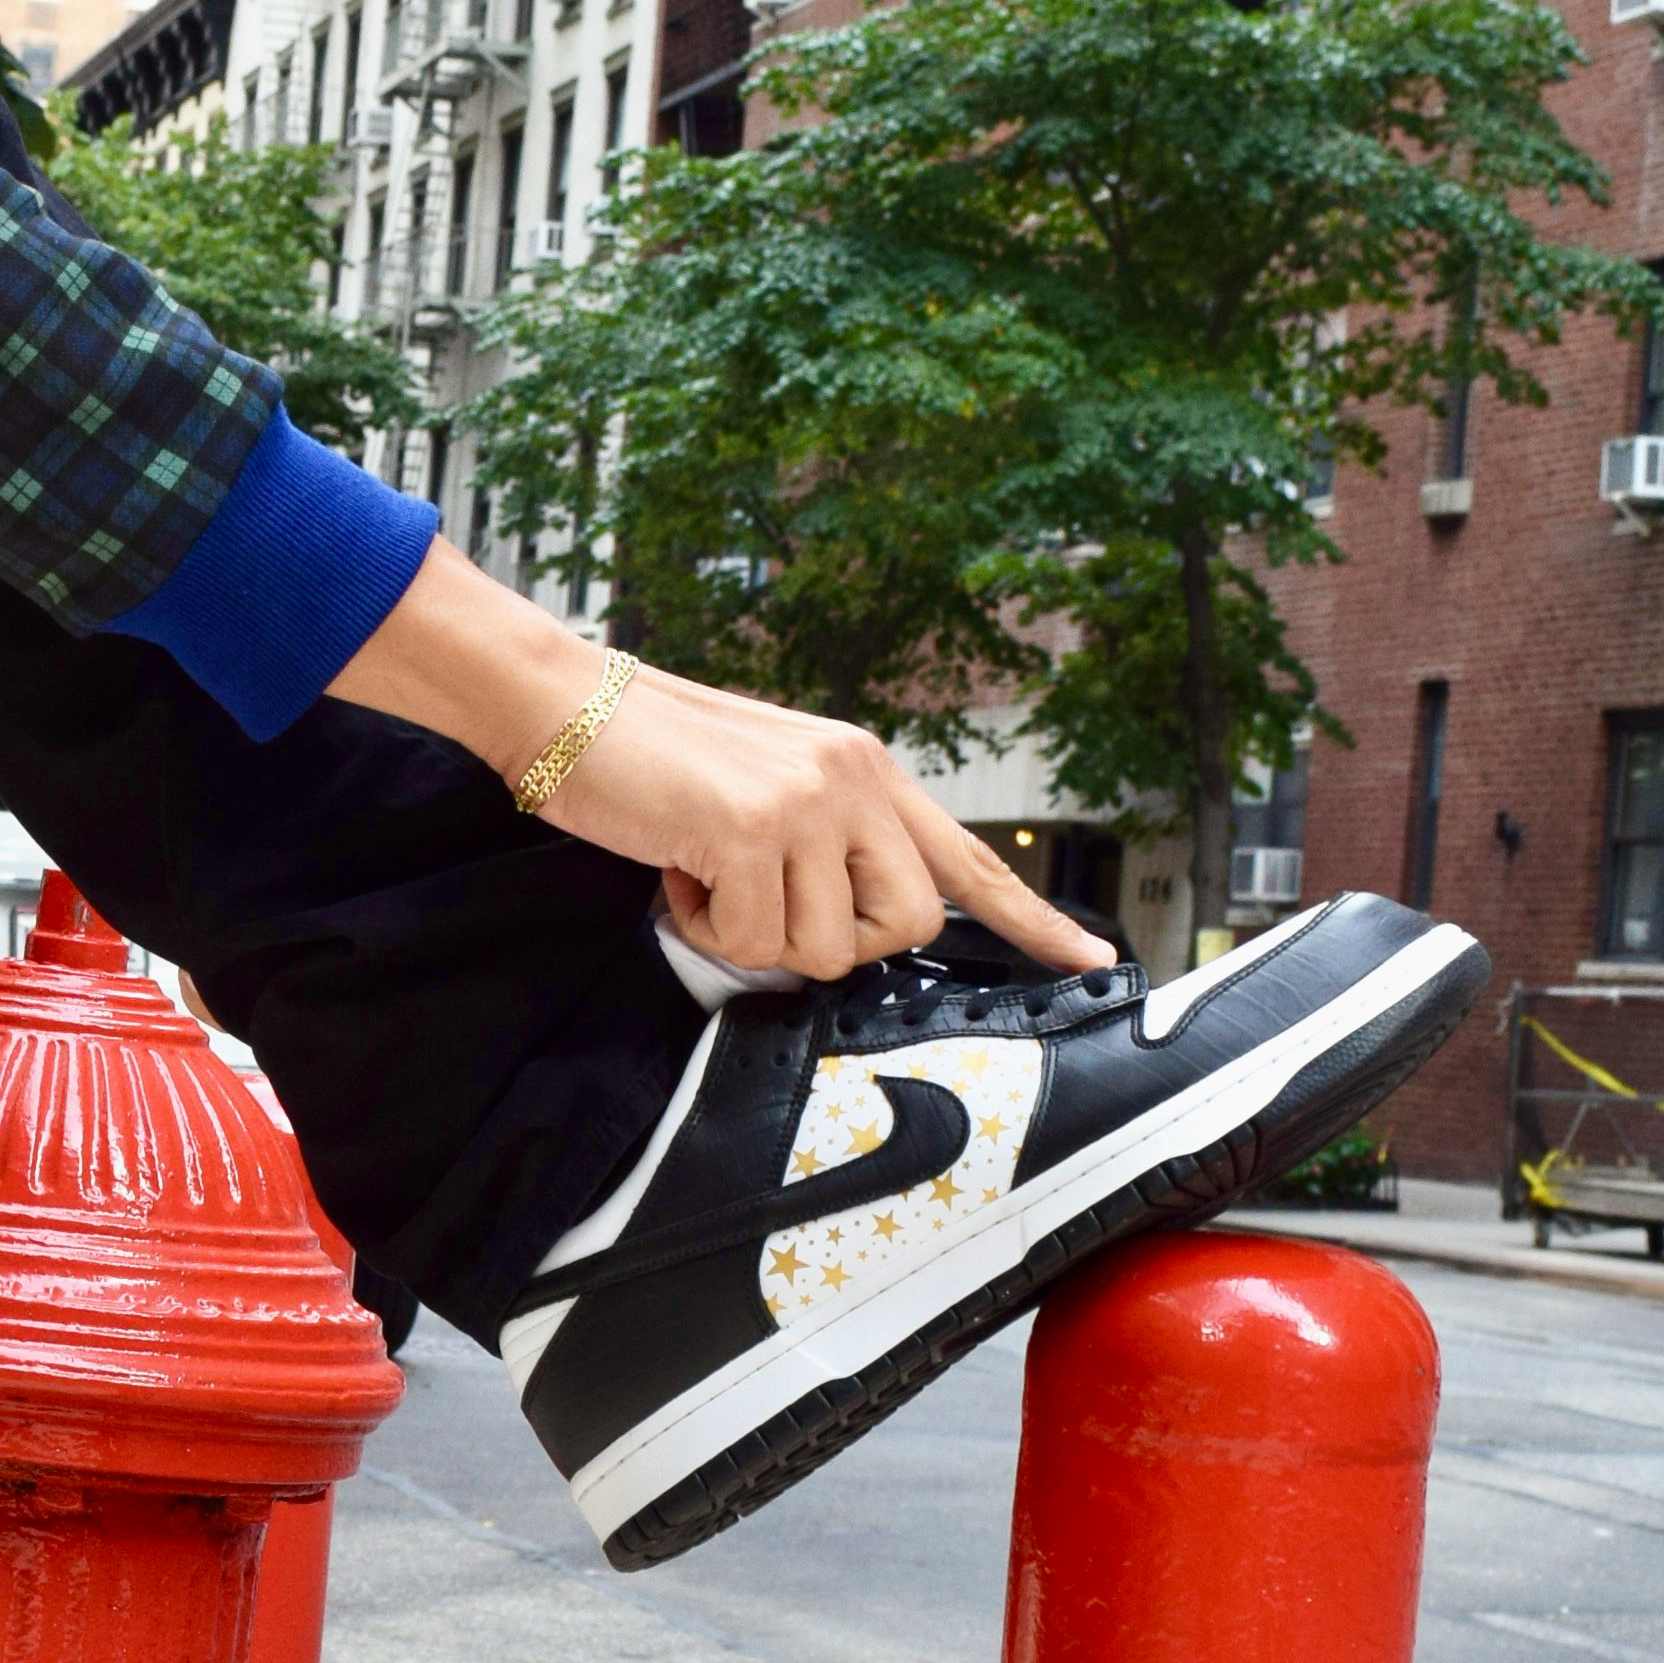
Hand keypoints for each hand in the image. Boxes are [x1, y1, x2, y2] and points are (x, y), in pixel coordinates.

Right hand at [328, 555, 1109, 984]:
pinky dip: (705, 926)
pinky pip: (752, 941)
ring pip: (824, 947)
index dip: (1032, 919)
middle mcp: (857, 780)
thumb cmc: (654, 758)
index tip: (1095, 958)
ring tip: (708, 875)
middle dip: (833, 942)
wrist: (568, 705)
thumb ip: (822, 842)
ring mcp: (810, 803)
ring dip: (754, 937)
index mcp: (868, 770)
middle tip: (765, 906)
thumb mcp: (765, 788)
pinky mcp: (753, 830)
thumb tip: (841, 928)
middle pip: (905, 925)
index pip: (968, 858)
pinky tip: (679, 871)